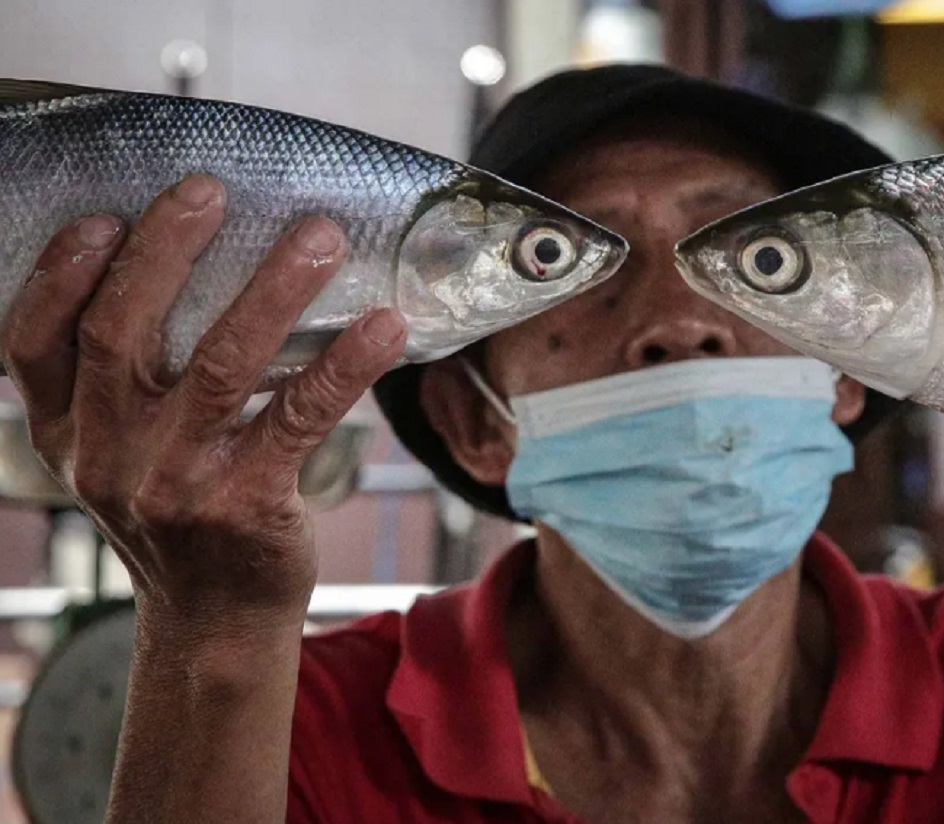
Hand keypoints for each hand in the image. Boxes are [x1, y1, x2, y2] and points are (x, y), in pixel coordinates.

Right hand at [0, 174, 405, 620]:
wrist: (214, 618)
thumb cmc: (176, 509)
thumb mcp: (118, 453)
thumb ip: (119, 382)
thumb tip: (171, 263)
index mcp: (67, 432)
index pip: (31, 342)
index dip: (59, 273)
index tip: (103, 215)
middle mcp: (107, 455)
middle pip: (121, 334)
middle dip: (163, 252)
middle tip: (208, 189)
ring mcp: (175, 482)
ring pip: (220, 365)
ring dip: (273, 291)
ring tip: (318, 237)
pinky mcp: (247, 502)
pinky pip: (301, 415)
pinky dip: (345, 364)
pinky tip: (385, 325)